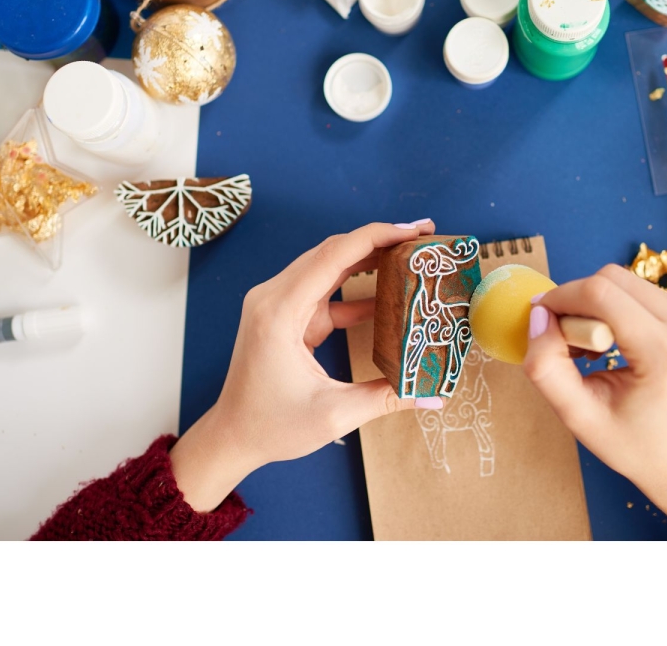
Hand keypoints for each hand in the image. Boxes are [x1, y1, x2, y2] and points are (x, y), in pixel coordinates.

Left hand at [169, 220, 437, 510]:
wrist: (231, 437)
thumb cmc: (271, 426)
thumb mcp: (335, 414)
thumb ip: (386, 398)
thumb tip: (435, 395)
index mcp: (280, 311)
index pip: (333, 256)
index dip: (376, 237)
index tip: (413, 230)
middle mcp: (274, 296)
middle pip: (332, 252)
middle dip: (378, 240)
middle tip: (422, 238)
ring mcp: (278, 303)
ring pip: (328, 265)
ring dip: (368, 258)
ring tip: (409, 254)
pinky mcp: (286, 315)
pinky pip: (325, 290)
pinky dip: (355, 288)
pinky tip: (388, 292)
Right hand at [524, 264, 666, 539]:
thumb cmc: (635, 444)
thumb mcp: (579, 418)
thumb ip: (546, 368)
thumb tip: (537, 317)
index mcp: (664, 352)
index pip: (601, 293)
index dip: (561, 298)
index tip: (540, 320)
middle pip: (612, 278)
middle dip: (576, 300)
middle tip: (566, 342)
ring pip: (624, 280)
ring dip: (594, 304)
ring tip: (589, 349)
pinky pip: (639, 291)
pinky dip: (614, 308)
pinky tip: (610, 342)